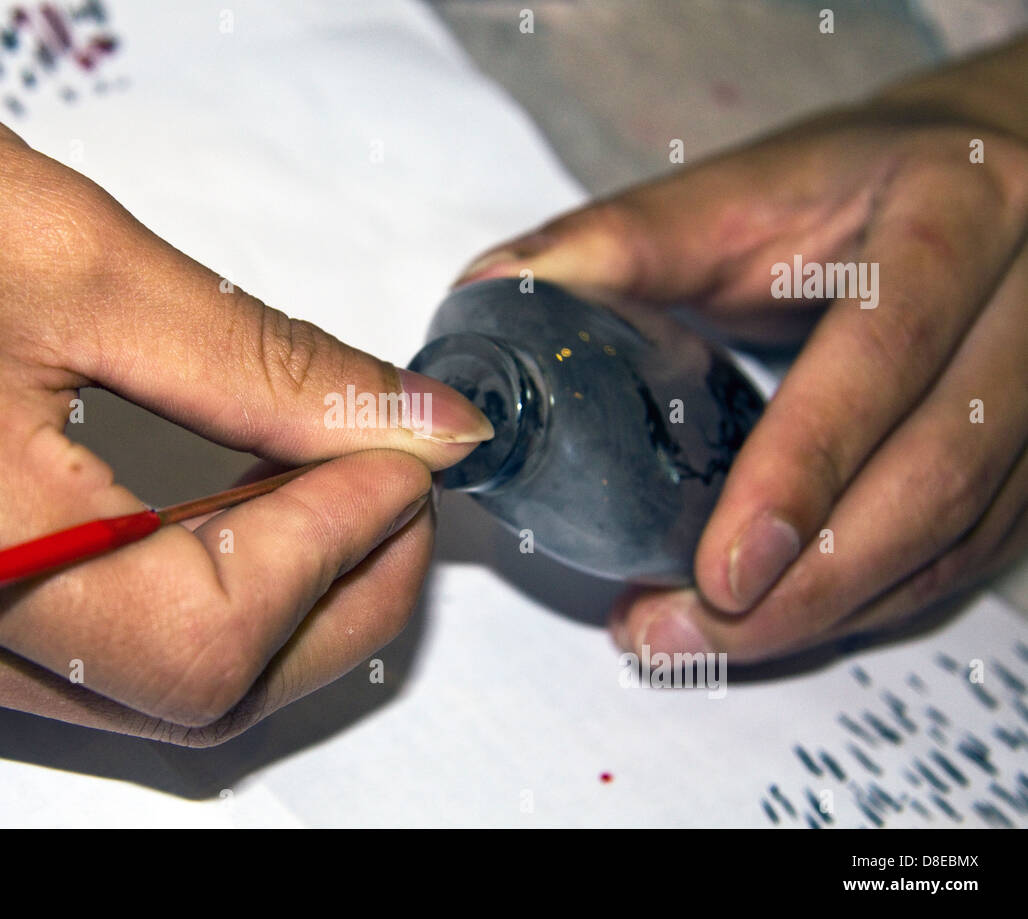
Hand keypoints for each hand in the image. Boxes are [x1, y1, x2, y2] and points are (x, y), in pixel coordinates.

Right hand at [0, 32, 491, 743]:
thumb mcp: (70, 252)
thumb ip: (261, 362)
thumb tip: (402, 421)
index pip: (216, 628)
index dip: (345, 547)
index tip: (401, 458)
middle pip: (194, 698)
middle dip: (335, 600)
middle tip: (388, 491)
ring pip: (141, 700)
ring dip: (266, 608)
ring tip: (319, 494)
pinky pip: (71, 669)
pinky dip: (176, 606)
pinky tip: (215, 522)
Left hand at [455, 37, 1027, 662]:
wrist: (972, 185)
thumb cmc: (841, 189)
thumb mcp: (734, 192)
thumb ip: (616, 242)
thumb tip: (493, 289)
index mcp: (952, 210)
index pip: (886, 349)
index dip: (807, 465)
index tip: (721, 568)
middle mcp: (1024, 307)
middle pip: (937, 473)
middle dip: (809, 581)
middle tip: (684, 626)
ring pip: (954, 538)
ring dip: (828, 612)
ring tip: (700, 639)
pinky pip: (959, 558)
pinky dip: (863, 605)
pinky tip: (775, 622)